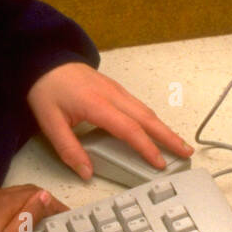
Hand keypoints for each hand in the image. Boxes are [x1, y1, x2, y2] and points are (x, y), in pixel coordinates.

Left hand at [0, 185, 66, 231]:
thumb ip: (28, 217)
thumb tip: (45, 196)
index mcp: (6, 201)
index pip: (37, 194)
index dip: (54, 203)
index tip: (66, 215)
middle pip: (25, 192)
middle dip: (43, 201)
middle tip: (56, 217)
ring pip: (14, 195)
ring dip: (29, 203)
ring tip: (40, 219)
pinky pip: (3, 200)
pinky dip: (16, 207)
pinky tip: (18, 219)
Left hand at [27, 63, 191, 179]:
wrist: (45, 60)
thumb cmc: (46, 88)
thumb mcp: (49, 122)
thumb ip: (68, 149)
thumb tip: (86, 172)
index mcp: (97, 104)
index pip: (129, 129)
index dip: (146, 147)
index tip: (158, 163)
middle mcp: (112, 95)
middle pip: (147, 117)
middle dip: (169, 136)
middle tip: (186, 152)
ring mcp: (116, 89)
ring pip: (146, 110)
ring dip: (164, 127)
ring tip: (178, 144)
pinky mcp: (115, 88)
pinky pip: (139, 105)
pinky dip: (152, 119)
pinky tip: (156, 129)